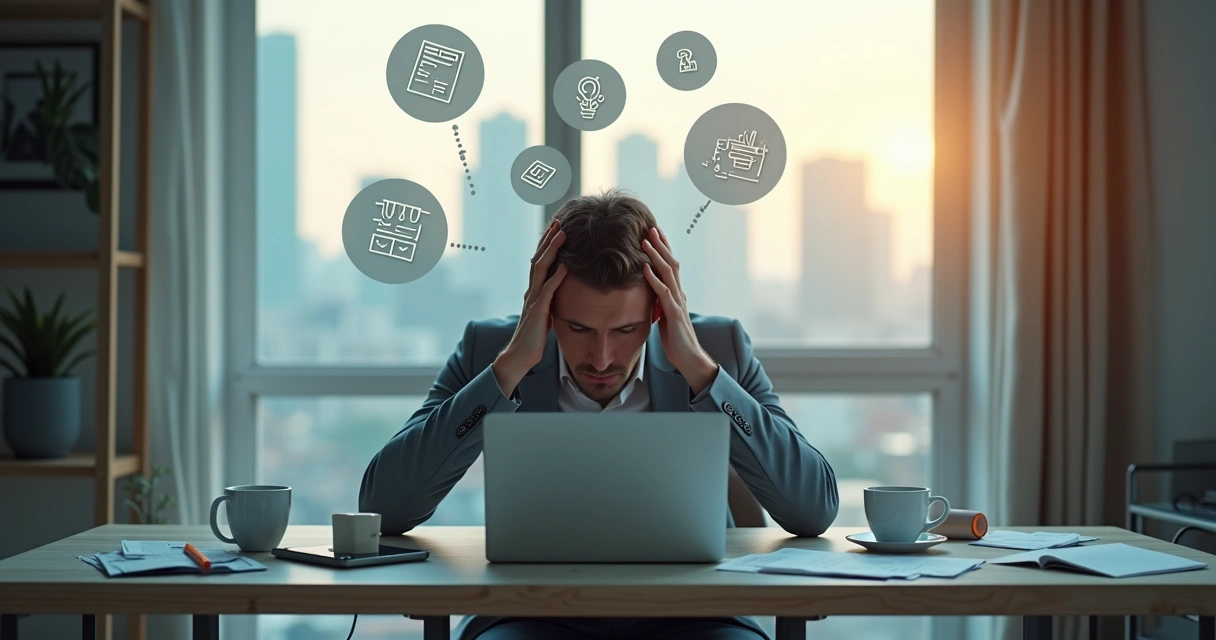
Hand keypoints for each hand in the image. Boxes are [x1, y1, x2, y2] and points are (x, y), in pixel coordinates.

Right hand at [493, 220, 566, 395]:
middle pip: (539, 259)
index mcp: (534, 291)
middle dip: (549, 240)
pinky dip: (556, 277)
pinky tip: (565, 266)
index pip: (540, 262)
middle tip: (559, 222)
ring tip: (562, 235)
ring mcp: (533, 300)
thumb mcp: (544, 314)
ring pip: (541, 269)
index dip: (548, 245)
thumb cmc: (533, 337)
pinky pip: (548, 291)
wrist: (520, 356)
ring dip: (552, 251)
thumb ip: (550, 300)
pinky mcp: (538, 312)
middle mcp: (531, 291)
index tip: (558, 229)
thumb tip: (559, 290)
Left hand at [641, 226, 717, 394]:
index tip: (654, 234)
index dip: (663, 249)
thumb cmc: (676, 339)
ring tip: (645, 240)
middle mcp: (679, 294)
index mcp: (677, 294)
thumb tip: (651, 293)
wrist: (689, 358)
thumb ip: (660, 303)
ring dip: (656, 255)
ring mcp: (678, 302)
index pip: (670, 266)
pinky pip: (663, 292)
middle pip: (671, 263)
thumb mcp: (664, 316)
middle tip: (651, 227)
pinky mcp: (674, 313)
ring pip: (667, 273)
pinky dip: (653, 278)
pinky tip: (644, 268)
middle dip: (661, 244)